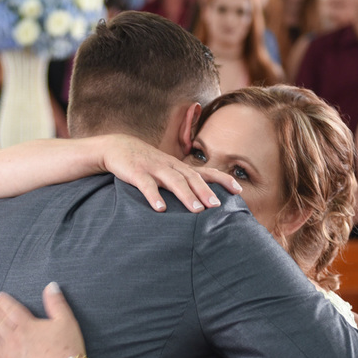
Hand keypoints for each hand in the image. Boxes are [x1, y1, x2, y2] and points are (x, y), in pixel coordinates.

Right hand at [101, 134, 241, 212]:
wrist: (118, 147)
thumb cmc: (146, 163)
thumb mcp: (166, 170)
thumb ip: (181, 182)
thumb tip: (199, 202)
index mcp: (179, 166)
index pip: (206, 171)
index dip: (223, 179)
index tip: (239, 189)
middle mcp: (171, 166)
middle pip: (192, 178)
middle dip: (205, 192)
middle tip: (217, 206)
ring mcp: (154, 168)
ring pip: (174, 181)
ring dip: (186, 195)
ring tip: (197, 210)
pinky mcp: (137, 173)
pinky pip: (147, 185)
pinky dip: (154, 197)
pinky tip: (160, 209)